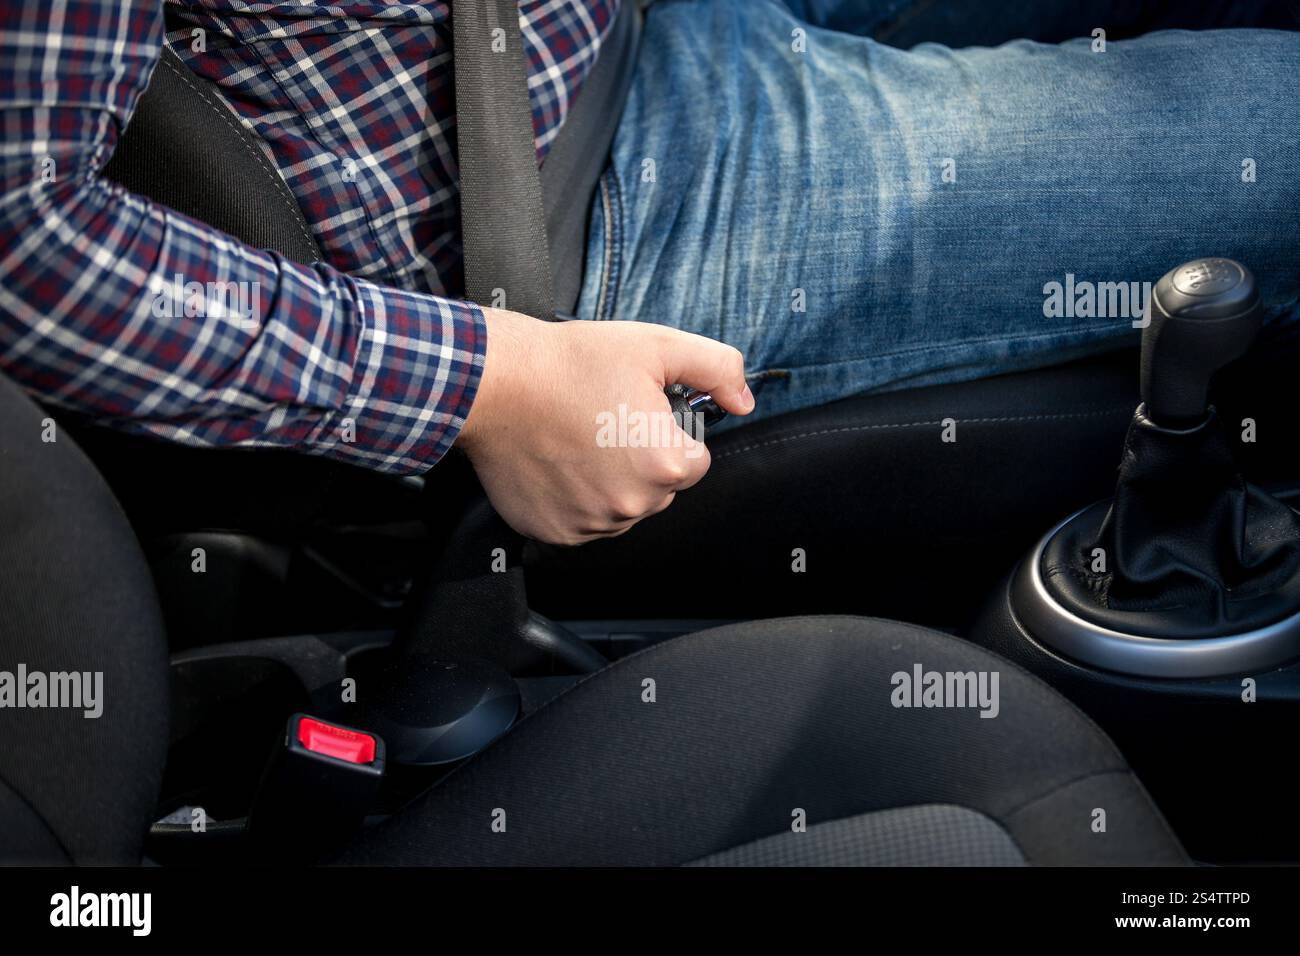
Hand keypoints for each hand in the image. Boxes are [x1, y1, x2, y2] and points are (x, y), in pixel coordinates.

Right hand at [457, 308, 754, 544]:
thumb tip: (744, 400)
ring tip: (579, 438)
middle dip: (642, 459)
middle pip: (660, 488)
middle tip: (606, 420)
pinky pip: (582, 521)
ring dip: (610, 482)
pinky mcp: (554, 531)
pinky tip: (559, 462)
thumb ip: (717, 369)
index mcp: (665, 465)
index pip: (696, 461)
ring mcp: (589, 524)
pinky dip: (574, 498)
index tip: (640, 413)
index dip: (672, 433)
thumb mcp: (656, 346)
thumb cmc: (569, 364)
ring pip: (621, 507)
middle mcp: (631, 505)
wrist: (494, 383)